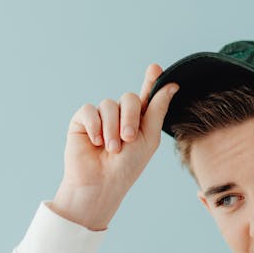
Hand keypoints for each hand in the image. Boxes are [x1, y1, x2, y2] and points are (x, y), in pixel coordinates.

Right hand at [51, 64, 178, 229]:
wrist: (101, 184)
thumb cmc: (127, 167)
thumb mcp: (148, 138)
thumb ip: (157, 110)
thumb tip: (172, 85)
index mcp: (139, 120)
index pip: (146, 95)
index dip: (151, 81)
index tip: (156, 68)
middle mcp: (120, 115)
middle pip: (129, 98)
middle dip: (130, 118)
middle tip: (128, 139)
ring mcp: (101, 117)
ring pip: (109, 104)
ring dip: (112, 128)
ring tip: (111, 149)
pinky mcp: (81, 121)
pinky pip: (89, 110)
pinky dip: (95, 125)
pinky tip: (95, 142)